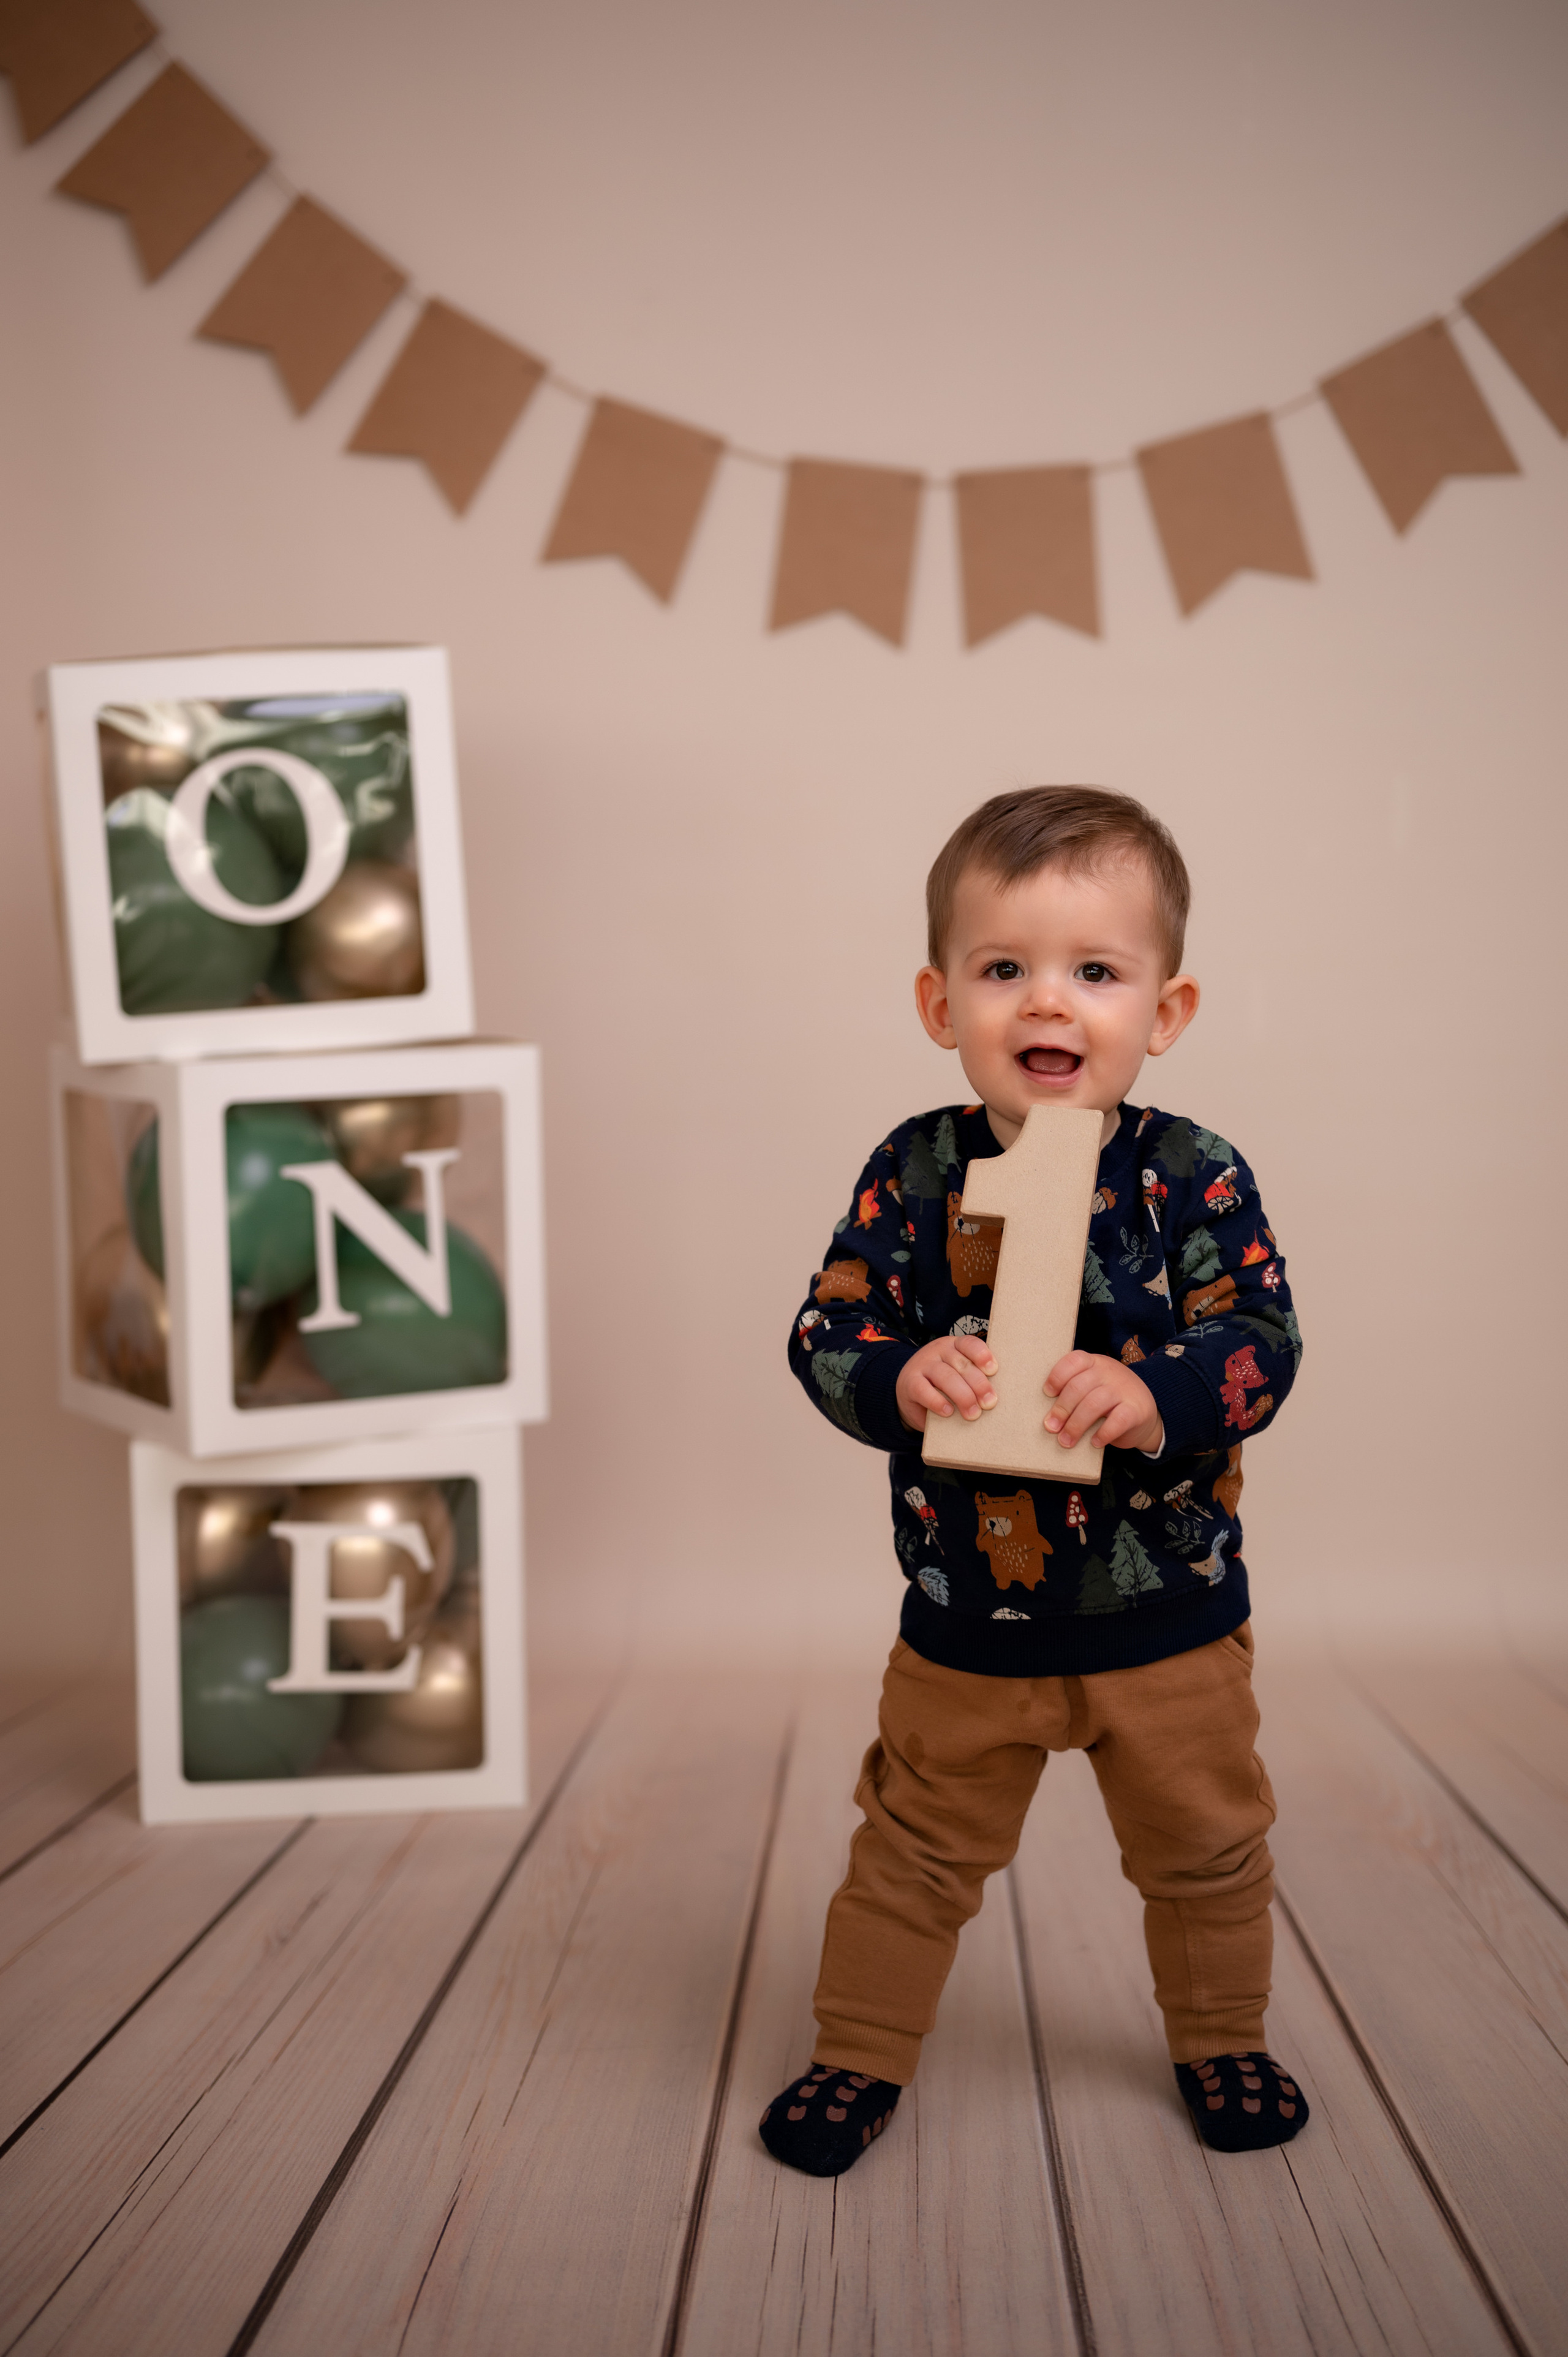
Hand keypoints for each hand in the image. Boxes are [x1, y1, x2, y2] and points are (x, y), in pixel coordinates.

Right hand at [896, 1335, 997, 1431]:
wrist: (908, 1392)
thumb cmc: (942, 1386)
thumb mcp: (958, 1377)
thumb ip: (972, 1381)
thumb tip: (991, 1398)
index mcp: (954, 1346)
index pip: (969, 1344)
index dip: (982, 1355)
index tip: (993, 1371)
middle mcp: (938, 1351)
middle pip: (962, 1364)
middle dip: (979, 1385)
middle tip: (989, 1403)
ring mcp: (922, 1365)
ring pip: (946, 1377)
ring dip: (963, 1396)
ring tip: (973, 1414)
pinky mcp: (909, 1382)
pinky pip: (924, 1390)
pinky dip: (937, 1402)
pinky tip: (948, 1412)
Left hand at [1043, 1350, 1162, 1451]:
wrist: (1145, 1412)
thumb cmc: (1109, 1402)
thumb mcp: (1094, 1388)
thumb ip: (1075, 1393)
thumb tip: (1049, 1417)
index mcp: (1095, 1363)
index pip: (1073, 1361)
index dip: (1057, 1377)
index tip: (1047, 1394)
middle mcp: (1109, 1372)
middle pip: (1078, 1387)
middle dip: (1061, 1409)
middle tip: (1051, 1428)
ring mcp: (1124, 1390)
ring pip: (1094, 1404)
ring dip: (1076, 1425)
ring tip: (1066, 1441)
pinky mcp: (1136, 1410)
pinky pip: (1116, 1421)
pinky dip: (1103, 1434)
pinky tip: (1094, 1442)